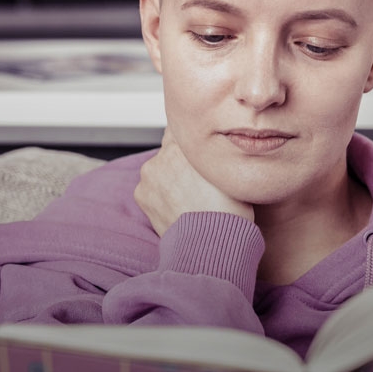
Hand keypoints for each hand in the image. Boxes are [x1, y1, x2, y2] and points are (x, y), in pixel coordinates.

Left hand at [135, 128, 254, 235]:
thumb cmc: (229, 210)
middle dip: (182, 160)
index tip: (202, 148)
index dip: (195, 138)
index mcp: (185, 144)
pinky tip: (180, 205)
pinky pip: (152, 187)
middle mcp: (162, 155)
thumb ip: (214, 151)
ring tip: (191, 196)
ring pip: (161, 168)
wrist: (211, 245)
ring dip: (171, 176)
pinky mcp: (141, 195)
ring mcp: (149, 176)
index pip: (185, 126)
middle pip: (171, 148)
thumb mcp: (230, 169)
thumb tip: (213, 144)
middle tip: (200, 179)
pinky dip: (162, 193)